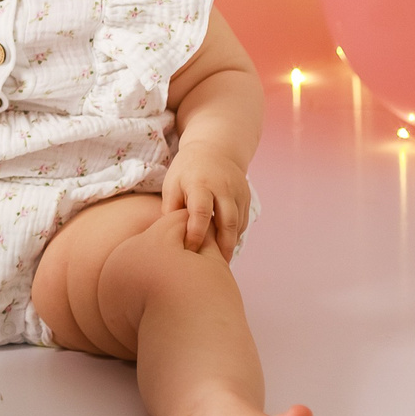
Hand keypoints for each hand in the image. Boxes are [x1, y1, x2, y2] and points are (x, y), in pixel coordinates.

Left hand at [161, 143, 250, 258]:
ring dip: (230, 245)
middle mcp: (223, 188)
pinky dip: (234, 236)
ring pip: (238, 225)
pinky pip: (242, 222)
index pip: (201, 213)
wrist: (216, 148)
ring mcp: (238, 193)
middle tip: (214, 267)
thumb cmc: (187, 170)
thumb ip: (171, 209)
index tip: (190, 249)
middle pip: (227, 223)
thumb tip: (168, 237)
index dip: (196, 234)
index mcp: (201, 184)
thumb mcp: (173, 183)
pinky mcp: (246, 198)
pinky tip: (225, 247)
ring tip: (219, 262)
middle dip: (221, 247)